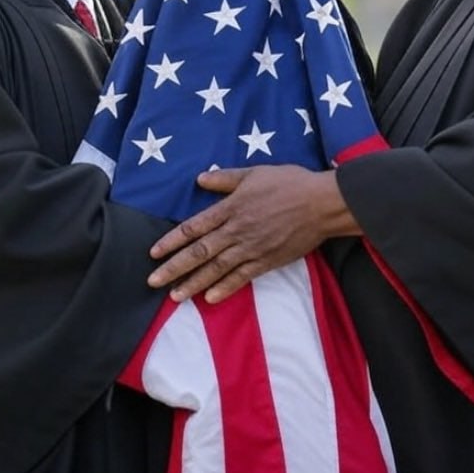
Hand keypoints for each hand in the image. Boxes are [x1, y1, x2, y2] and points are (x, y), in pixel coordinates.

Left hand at [147, 165, 357, 302]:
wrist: (320, 203)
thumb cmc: (289, 183)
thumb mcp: (254, 173)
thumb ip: (226, 178)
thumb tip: (200, 178)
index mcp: (230, 208)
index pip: (193, 228)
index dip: (172, 241)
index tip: (154, 253)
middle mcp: (236, 231)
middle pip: (199, 252)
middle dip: (174, 268)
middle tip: (152, 281)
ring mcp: (251, 248)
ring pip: (216, 269)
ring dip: (193, 283)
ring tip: (175, 296)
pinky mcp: (267, 261)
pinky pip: (242, 278)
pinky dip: (225, 288)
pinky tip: (209, 299)